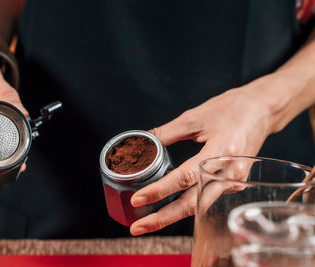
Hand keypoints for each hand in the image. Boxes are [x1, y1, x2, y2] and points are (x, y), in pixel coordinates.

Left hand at [129, 75, 281, 235]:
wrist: (261, 110)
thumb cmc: (231, 110)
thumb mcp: (195, 117)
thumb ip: (167, 132)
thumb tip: (142, 143)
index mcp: (221, 151)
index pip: (185, 177)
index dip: (160, 190)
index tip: (138, 199)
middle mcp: (230, 172)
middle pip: (192, 203)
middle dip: (163, 218)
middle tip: (138, 227)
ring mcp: (234, 181)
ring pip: (199, 206)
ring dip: (172, 216)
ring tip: (147, 222)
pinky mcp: (233, 184)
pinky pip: (206, 199)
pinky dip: (186, 206)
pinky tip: (167, 209)